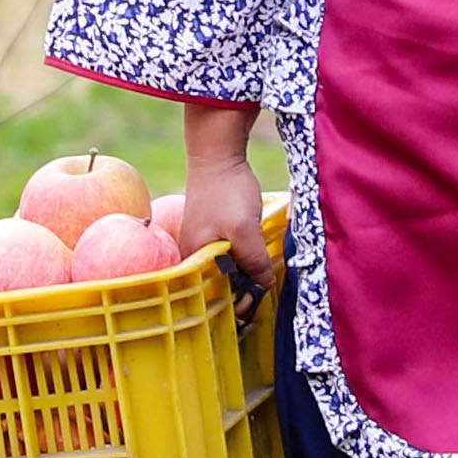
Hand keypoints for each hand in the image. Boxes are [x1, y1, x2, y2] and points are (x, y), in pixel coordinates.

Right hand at [178, 99, 276, 288]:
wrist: (218, 153)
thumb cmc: (226, 191)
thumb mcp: (245, 230)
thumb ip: (254, 261)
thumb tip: (264, 285)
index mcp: (194, 259)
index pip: (212, 296)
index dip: (235, 304)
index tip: (256, 302)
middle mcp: (193, 255)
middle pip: (219, 285)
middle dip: (242, 290)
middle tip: (263, 287)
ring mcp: (202, 243)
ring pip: (226, 270)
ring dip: (245, 275)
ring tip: (263, 274)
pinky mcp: (213, 232)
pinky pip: (229, 255)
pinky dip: (244, 259)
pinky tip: (257, 257)